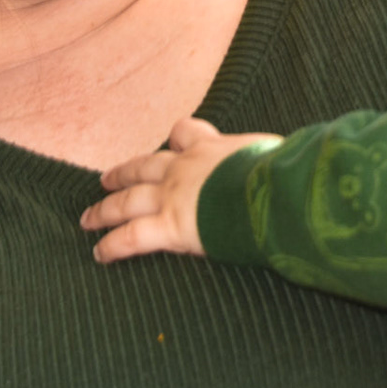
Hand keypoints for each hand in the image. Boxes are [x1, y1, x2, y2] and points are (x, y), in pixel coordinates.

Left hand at [81, 117, 278, 261]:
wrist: (271, 190)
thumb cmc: (282, 173)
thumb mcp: (276, 154)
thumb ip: (272, 160)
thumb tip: (299, 165)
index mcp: (213, 147)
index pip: (187, 134)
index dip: (178, 140)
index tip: (174, 143)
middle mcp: (185, 167)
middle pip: (144, 166)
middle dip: (123, 173)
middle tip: (105, 179)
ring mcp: (173, 195)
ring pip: (128, 200)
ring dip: (105, 209)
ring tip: (88, 218)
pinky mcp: (169, 226)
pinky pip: (131, 237)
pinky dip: (112, 245)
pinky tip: (99, 254)